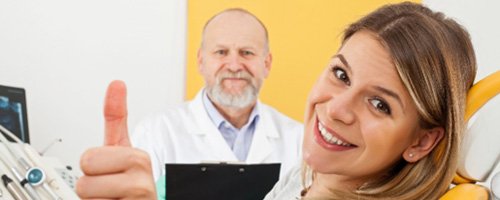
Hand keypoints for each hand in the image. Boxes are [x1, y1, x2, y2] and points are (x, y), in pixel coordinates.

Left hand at [76, 80, 156, 198]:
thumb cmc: (130, 181)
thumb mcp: (124, 149)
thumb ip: (116, 117)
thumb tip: (117, 84)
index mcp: (138, 157)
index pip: (89, 158)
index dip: (93, 164)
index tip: (108, 150)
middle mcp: (142, 178)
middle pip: (85, 178)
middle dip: (91, 183)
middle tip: (108, 185)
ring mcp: (138, 196)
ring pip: (86, 195)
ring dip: (94, 199)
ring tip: (112, 196)